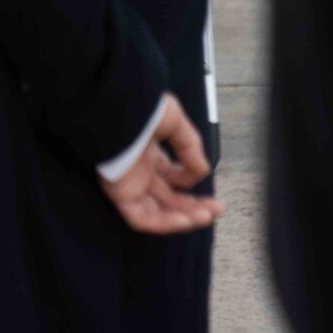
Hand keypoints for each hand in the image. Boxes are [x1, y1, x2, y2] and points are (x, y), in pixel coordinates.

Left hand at [98, 95, 220, 234]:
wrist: (115, 109)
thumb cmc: (141, 109)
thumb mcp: (175, 122)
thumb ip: (190, 147)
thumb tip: (202, 171)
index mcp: (149, 152)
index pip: (172, 175)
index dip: (190, 179)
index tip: (202, 173)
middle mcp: (140, 171)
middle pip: (169, 198)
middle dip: (195, 206)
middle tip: (217, 209)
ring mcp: (130, 184)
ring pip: (158, 212)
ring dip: (184, 219)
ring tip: (206, 217)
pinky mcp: (119, 195)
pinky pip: (141, 219)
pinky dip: (163, 224)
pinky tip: (184, 221)